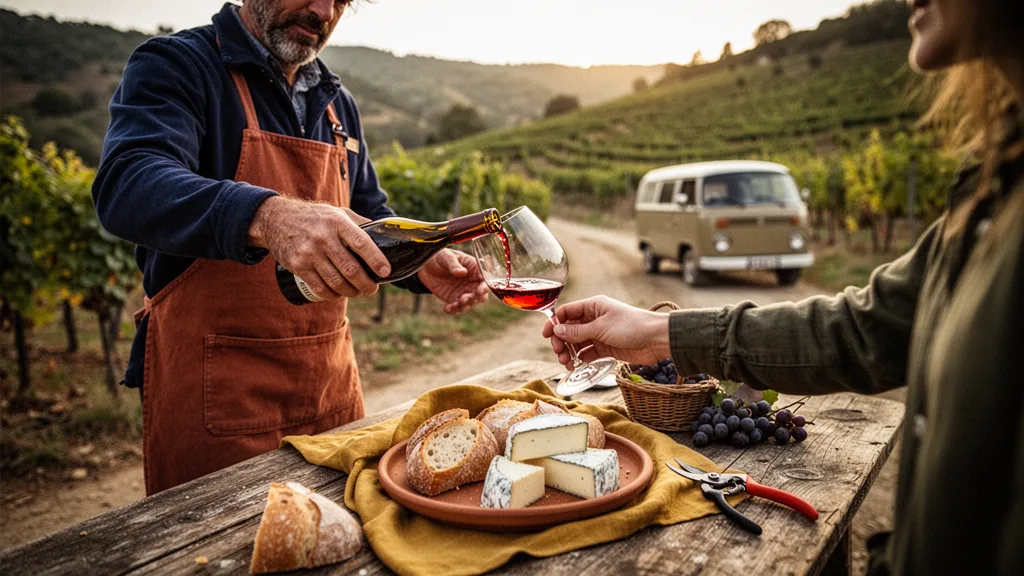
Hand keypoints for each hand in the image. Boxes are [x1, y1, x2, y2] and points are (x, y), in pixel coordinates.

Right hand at [249, 196, 389, 299]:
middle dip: (366, 284)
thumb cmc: (314, 216)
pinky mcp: (298, 266)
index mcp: (337, 223)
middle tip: (373, 288)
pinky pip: (320, 288)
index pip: (361, 243)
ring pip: (336, 282)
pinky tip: (339, 293)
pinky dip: (333, 295)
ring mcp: (309, 253)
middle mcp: (323, 238)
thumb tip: (384, 236)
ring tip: (358, 291)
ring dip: (351, 292)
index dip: (376, 260)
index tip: (386, 271)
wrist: (276, 219)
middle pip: (350, 269)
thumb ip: (359, 223)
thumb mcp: (337, 212)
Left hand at [417, 249, 488, 313]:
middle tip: (465, 299)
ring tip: (455, 304)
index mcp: (475, 269)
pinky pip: (457, 308)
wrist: (426, 265)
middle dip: (474, 298)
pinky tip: (447, 309)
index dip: (484, 286)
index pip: (484, 279)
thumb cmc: (441, 256)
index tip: (479, 289)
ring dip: (464, 305)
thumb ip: (454, 265)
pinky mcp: (454, 299)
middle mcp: (472, 282)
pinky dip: (454, 310)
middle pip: (480, 294)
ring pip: (470, 303)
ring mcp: (464, 292)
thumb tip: (463, 272)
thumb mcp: (447, 257)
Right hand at [541, 295, 671, 368]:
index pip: (567, 312)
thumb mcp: (602, 328)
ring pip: (577, 343)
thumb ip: (578, 331)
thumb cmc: (632, 327)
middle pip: (569, 329)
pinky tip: (577, 367)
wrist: (656, 340)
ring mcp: (600, 334)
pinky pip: (588, 353)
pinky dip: (581, 360)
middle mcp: (595, 319)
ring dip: (569, 353)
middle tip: (559, 353)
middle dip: (561, 341)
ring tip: (567, 364)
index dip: (554, 323)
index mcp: (593, 307)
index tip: (546, 336)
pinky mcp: (606, 348)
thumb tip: (557, 329)